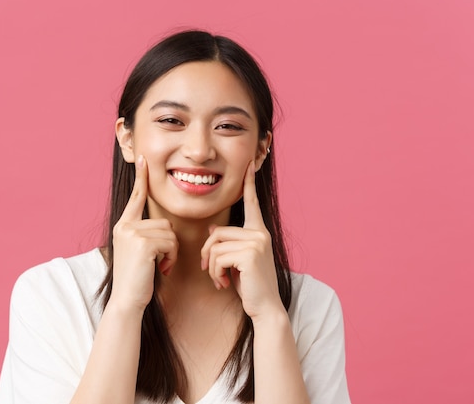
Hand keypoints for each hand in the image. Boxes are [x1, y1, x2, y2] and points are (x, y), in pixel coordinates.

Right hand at [110, 155, 177, 311]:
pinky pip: (170, 242)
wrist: (127, 300)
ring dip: (171, 252)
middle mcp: (125, 226)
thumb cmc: (138, 279)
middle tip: (160, 262)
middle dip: (169, 243)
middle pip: (163, 221)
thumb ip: (146, 235)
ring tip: (159, 266)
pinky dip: (171, 257)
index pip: (136, 197)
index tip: (143, 159)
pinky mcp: (142, 243)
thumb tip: (164, 227)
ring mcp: (132, 233)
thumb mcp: (140, 252)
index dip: (141, 178)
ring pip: (169, 232)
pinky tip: (161, 269)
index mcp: (123, 226)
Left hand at [200, 161, 283, 320]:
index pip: (251, 204)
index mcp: (259, 232)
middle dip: (208, 254)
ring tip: (220, 279)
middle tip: (211, 272)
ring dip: (212, 267)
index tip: (248, 165)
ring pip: (215, 246)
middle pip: (217, 233)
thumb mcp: (237, 261)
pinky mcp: (249, 254)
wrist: (265, 308)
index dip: (248, 184)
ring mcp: (256, 242)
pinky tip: (223, 283)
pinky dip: (215, 273)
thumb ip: (229, 244)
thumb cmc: (250, 286)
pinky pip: (218, 257)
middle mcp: (260, 234)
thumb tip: (212, 231)